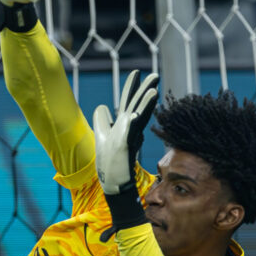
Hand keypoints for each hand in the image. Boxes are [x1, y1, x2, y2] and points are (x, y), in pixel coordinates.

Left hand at [92, 70, 158, 194]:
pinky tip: (132, 117)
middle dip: (145, 90)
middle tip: (154, 75)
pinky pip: (128, 136)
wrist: (114, 183)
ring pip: (137, 118)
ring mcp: (127, 139)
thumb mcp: (101, 135)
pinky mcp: (123, 150)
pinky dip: (130, 126)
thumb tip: (102, 106)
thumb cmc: (109, 161)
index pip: (128, 102)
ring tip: (154, 91)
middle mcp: (128, 130)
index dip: (131, 87)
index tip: (136, 72)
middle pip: (136, 106)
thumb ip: (102, 120)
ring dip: (145, 105)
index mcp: (122, 124)